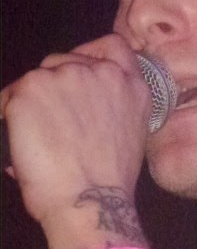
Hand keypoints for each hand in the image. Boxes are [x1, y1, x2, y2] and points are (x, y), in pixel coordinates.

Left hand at [0, 34, 151, 248]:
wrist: (91, 202)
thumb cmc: (110, 183)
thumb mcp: (131, 136)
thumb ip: (114, 108)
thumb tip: (80, 108)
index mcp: (132, 87)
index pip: (113, 47)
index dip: (92, 55)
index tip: (79, 69)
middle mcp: (102, 74)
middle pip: (65, 61)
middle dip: (54, 86)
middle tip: (49, 121)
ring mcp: (66, 77)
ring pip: (36, 79)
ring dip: (31, 104)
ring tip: (35, 139)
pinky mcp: (32, 87)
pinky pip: (9, 96)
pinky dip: (8, 116)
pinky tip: (18, 143)